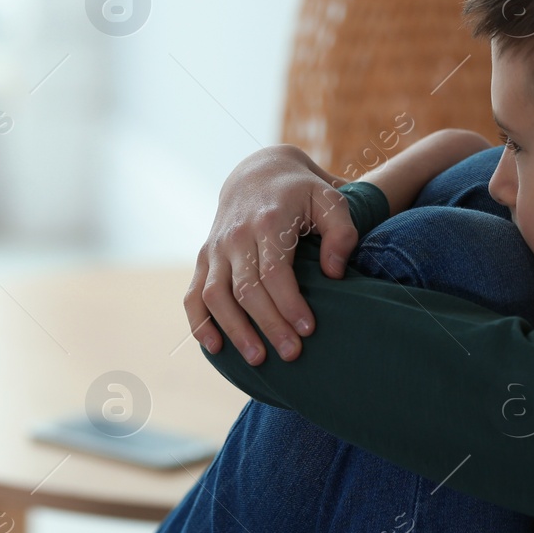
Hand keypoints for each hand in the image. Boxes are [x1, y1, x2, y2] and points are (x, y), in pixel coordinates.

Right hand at [186, 144, 357, 364]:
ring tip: (258, 359)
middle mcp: (236, 236)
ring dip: (234, 330)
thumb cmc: (302, 193)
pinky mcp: (203, 258)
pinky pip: (193, 294)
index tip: (309, 329)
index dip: (289, 303)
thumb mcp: (330, 200)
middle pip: (246, 289)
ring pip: (215, 296)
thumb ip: (341, 232)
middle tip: (292, 354)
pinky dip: (199, 323)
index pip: (275, 271)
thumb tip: (334, 273)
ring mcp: (215, 248)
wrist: (258, 173)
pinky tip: (214, 348)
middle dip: (268, 325)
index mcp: (268, 221)